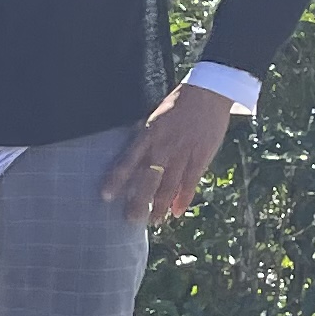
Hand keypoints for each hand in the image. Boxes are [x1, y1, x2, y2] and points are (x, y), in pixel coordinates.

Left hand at [103, 84, 236, 228]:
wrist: (208, 93)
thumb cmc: (179, 104)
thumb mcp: (155, 118)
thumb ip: (146, 138)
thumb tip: (135, 158)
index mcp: (149, 135)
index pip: (128, 161)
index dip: (116, 180)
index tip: (106, 196)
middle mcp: (163, 147)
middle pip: (147, 180)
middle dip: (139, 202)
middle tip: (131, 220)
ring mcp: (182, 153)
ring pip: (168, 186)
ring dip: (160, 206)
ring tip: (154, 221)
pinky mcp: (200, 156)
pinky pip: (190, 182)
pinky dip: (183, 199)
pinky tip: (177, 212)